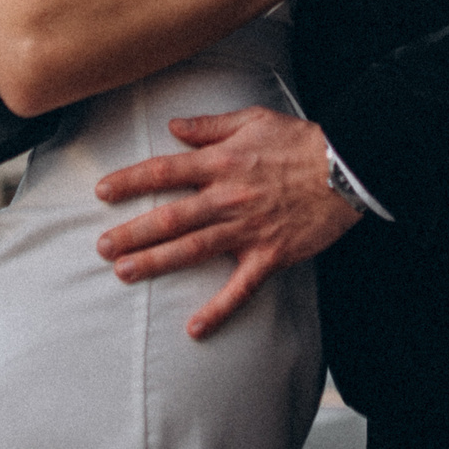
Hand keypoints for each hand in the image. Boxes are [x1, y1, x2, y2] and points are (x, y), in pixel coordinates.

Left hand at [94, 107, 362, 338]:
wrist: (347, 167)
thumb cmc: (300, 141)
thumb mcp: (252, 119)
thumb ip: (209, 126)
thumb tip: (173, 127)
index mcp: (221, 163)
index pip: (165, 171)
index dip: (130, 181)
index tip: (102, 191)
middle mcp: (227, 198)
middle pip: (170, 217)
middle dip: (132, 232)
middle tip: (101, 247)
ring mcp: (247, 229)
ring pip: (193, 249)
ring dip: (156, 262)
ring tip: (124, 273)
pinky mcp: (270, 255)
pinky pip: (240, 288)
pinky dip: (218, 309)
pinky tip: (194, 329)